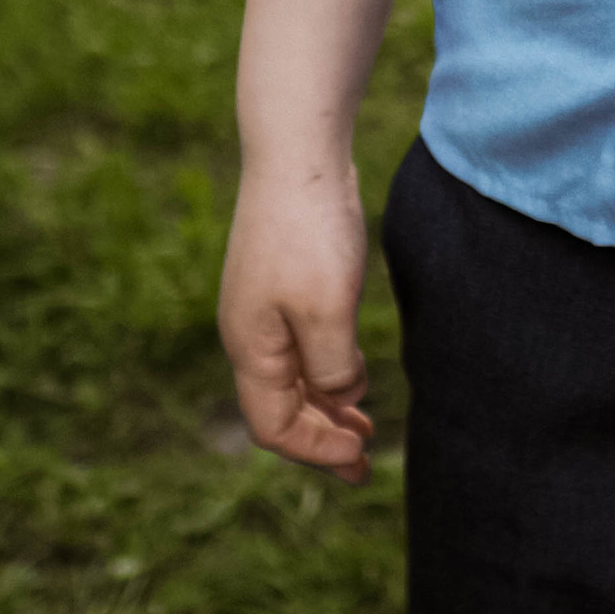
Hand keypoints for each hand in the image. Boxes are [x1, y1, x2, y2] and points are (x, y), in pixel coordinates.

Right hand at [217, 158, 377, 486]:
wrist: (298, 151)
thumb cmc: (309, 232)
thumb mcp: (326, 311)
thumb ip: (331, 366)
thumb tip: (341, 395)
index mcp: (250, 348)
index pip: (273, 427)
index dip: (315, 450)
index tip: (360, 457)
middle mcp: (249, 333)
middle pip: (280, 407)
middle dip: (321, 438)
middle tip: (365, 461)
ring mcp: (264, 306)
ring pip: (292, 376)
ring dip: (326, 405)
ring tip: (364, 423)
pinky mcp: (284, 280)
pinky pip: (301, 344)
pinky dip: (326, 367)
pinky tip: (354, 371)